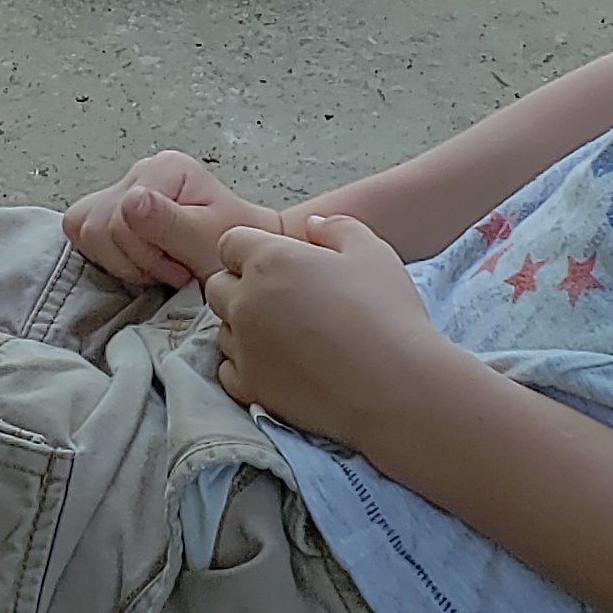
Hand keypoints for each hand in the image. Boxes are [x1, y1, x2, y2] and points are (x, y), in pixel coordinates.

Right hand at [62, 150, 283, 289]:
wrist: (243, 257)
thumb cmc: (231, 249)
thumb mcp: (207, 240)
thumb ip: (168, 222)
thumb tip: (130, 200)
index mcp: (164, 169)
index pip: (119, 218)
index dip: (144, 254)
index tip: (180, 268)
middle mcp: (140, 172)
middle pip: (95, 224)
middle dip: (131, 259)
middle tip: (171, 268)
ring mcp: (124, 190)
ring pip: (83, 228)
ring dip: (120, 261)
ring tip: (158, 266)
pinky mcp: (113, 211)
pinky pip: (83, 233)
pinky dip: (107, 256)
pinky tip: (138, 262)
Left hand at [204, 212, 439, 442]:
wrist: (395, 386)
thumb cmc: (387, 313)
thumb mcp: (372, 251)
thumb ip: (336, 227)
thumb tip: (312, 224)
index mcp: (269, 261)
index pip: (230, 243)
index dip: (252, 250)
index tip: (279, 263)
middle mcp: (245, 302)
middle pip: (216, 285)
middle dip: (240, 286)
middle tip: (282, 298)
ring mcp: (244, 348)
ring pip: (222, 328)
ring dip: (243, 327)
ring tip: (286, 335)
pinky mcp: (250, 387)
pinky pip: (228, 369)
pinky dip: (246, 364)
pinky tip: (280, 364)